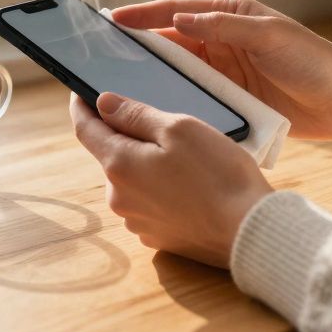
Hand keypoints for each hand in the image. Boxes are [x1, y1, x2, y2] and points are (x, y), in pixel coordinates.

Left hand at [71, 92, 272, 267]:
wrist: (250, 232)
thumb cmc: (219, 175)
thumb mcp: (179, 129)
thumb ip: (136, 114)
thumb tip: (103, 104)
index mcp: (119, 165)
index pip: (85, 129)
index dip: (81, 107)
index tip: (81, 93)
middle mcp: (119, 198)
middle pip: (112, 155)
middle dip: (128, 137)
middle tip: (162, 125)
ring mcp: (137, 221)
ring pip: (133, 181)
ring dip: (147, 165)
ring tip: (187, 159)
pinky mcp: (158, 237)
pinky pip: (150, 204)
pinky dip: (161, 190)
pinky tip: (191, 186)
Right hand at [113, 0, 331, 148]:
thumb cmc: (314, 62)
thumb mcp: (270, 37)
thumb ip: (225, 27)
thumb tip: (180, 19)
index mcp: (230, 15)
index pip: (176, 11)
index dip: (143, 15)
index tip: (113, 19)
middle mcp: (222, 40)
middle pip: (170, 41)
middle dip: (139, 46)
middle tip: (104, 54)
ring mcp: (224, 71)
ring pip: (178, 71)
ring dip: (154, 76)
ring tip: (120, 83)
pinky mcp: (229, 98)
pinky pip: (194, 97)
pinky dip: (175, 100)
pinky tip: (155, 108)